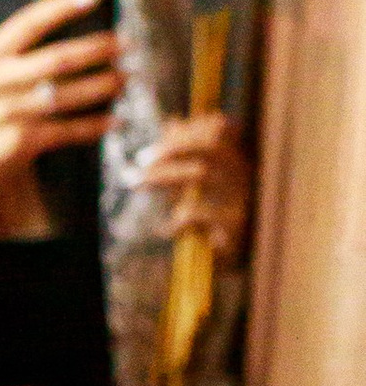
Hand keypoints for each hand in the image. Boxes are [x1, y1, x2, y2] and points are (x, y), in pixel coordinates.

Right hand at [0, 0, 119, 212]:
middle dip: (97, 49)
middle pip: (57, 59)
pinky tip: (115, 119)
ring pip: (68, 94)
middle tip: (126, 43)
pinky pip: (68, 130)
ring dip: (104, 85)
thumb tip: (76, 35)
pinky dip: (95, 126)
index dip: (63, 5)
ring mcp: (7, 113)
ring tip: (126, 78)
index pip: (29, 22)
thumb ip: (15, 57)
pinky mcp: (20, 143)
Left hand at [142, 111, 249, 259]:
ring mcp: (244, 200)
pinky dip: (175, 219)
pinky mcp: (236, 229)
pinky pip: (196, 213)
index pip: (221, 128)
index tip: (161, 138)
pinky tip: (168, 229)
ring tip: (137, 182)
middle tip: (141, 159)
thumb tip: (172, 123)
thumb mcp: (205, 184)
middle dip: (171, 148)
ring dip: (162, 175)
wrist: (247, 262)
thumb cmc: (223, 218)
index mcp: (242, 159)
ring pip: (201, 173)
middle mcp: (247, 174)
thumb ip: (191, 154)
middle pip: (209, 145)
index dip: (189, 128)